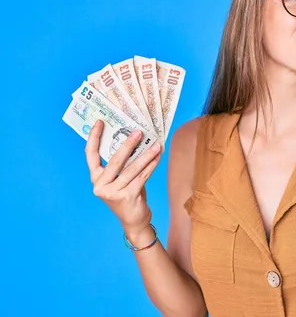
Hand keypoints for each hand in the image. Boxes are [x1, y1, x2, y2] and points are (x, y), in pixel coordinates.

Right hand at [85, 120, 161, 234]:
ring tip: (156, 144)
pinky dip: (151, 166)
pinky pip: (141, 177)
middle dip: (128, 144)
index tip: (100, 122)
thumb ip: (123, 164)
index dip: (94, 137)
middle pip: (115, 160)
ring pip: (132, 168)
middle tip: (138, 132)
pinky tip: (158, 157)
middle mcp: (100, 185)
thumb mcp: (121, 179)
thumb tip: (137, 141)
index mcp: (96, 178)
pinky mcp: (126, 197)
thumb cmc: (128, 195)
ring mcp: (112, 192)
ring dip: (146, 155)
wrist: (134, 220)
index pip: (90, 155)